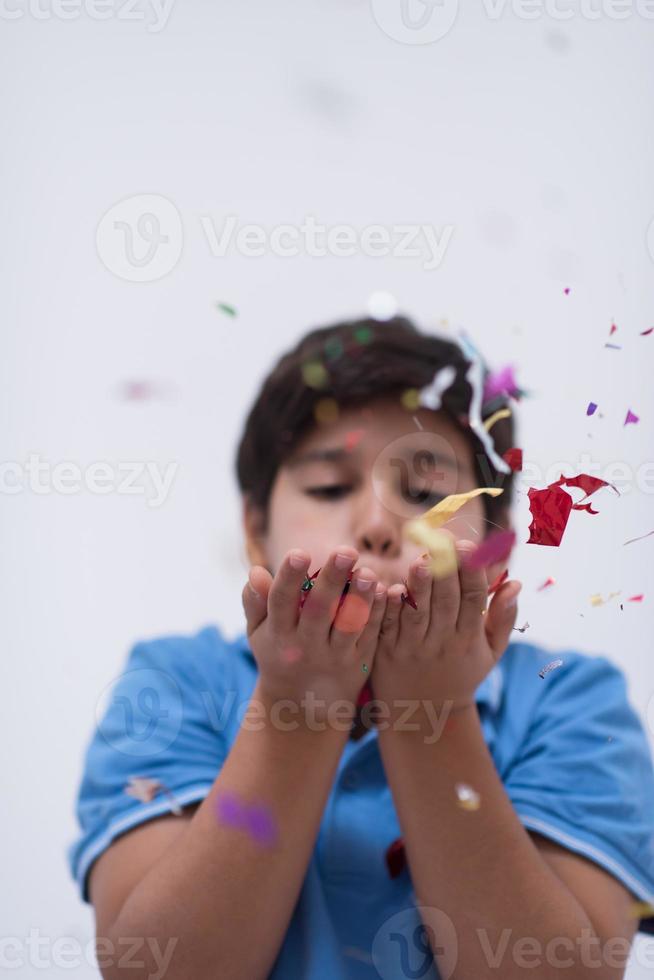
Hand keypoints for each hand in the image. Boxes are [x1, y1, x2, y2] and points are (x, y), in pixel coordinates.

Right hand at [242, 546, 387, 709]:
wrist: (303, 707)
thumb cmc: (278, 655)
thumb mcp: (259, 634)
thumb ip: (255, 601)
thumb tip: (255, 571)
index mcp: (278, 634)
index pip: (281, 602)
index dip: (289, 578)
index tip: (299, 552)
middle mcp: (306, 646)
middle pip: (319, 610)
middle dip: (332, 580)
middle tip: (345, 551)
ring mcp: (334, 655)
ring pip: (348, 625)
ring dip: (360, 598)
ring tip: (367, 572)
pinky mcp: (359, 661)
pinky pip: (368, 635)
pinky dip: (376, 614)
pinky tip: (383, 590)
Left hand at [371, 534, 521, 713]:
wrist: (424, 714)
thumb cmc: (460, 673)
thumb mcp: (490, 652)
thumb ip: (504, 618)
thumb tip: (515, 582)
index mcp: (469, 638)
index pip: (474, 600)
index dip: (472, 573)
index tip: (469, 547)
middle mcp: (443, 642)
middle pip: (446, 602)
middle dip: (446, 571)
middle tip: (444, 542)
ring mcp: (414, 647)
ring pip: (418, 614)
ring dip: (419, 587)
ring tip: (421, 562)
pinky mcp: (387, 651)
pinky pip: (389, 626)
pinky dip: (390, 608)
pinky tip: (390, 588)